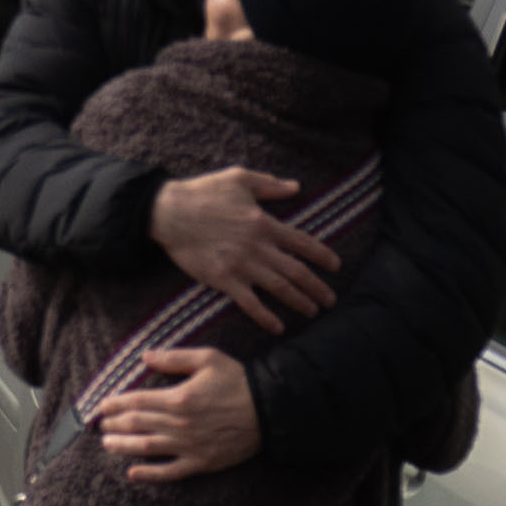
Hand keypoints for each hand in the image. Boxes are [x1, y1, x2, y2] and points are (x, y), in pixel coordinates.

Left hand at [95, 347, 260, 481]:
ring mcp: (189, 446)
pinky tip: (133, 474)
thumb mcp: (207, 359)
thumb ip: (173, 358)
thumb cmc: (238, 381)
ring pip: (147, 447)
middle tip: (100, 424)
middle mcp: (179, 424)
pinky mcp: (202, 463)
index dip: (115, 402)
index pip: (137, 400)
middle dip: (114, 423)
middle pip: (137, 424)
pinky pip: (171, 472)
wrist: (270, 411)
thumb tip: (144, 356)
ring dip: (123, 446)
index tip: (101, 405)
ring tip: (107, 444)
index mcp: (178, 397)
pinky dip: (150, 474)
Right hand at [149, 166, 337, 332]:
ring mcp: (241, 265)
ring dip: (299, 301)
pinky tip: (278, 327)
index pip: (302, 243)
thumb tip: (296, 187)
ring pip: (279, 288)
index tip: (336, 266)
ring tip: (312, 311)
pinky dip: (266, 316)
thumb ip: (270, 184)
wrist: (168, 212)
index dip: (322, 256)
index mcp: (264, 223)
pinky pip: (250, 303)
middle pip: (297, 271)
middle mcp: (258, 246)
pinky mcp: (224, 279)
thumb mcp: (239, 179)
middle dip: (317, 287)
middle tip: (331, 300)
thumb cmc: (203, 192)